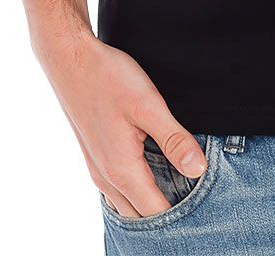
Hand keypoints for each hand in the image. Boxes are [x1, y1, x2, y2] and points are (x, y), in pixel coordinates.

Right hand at [40, 29, 207, 218]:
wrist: (69, 58)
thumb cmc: (107, 77)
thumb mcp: (148, 105)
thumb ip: (174, 140)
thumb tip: (199, 170)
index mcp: (122, 171)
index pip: (156, 214)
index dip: (182, 216)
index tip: (205, 207)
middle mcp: (107, 178)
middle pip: (141, 216)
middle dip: (167, 216)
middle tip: (197, 200)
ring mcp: (98, 169)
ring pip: (128, 204)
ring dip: (151, 203)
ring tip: (180, 188)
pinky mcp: (95, 156)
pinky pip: (119, 190)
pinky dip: (138, 190)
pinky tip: (155, 172)